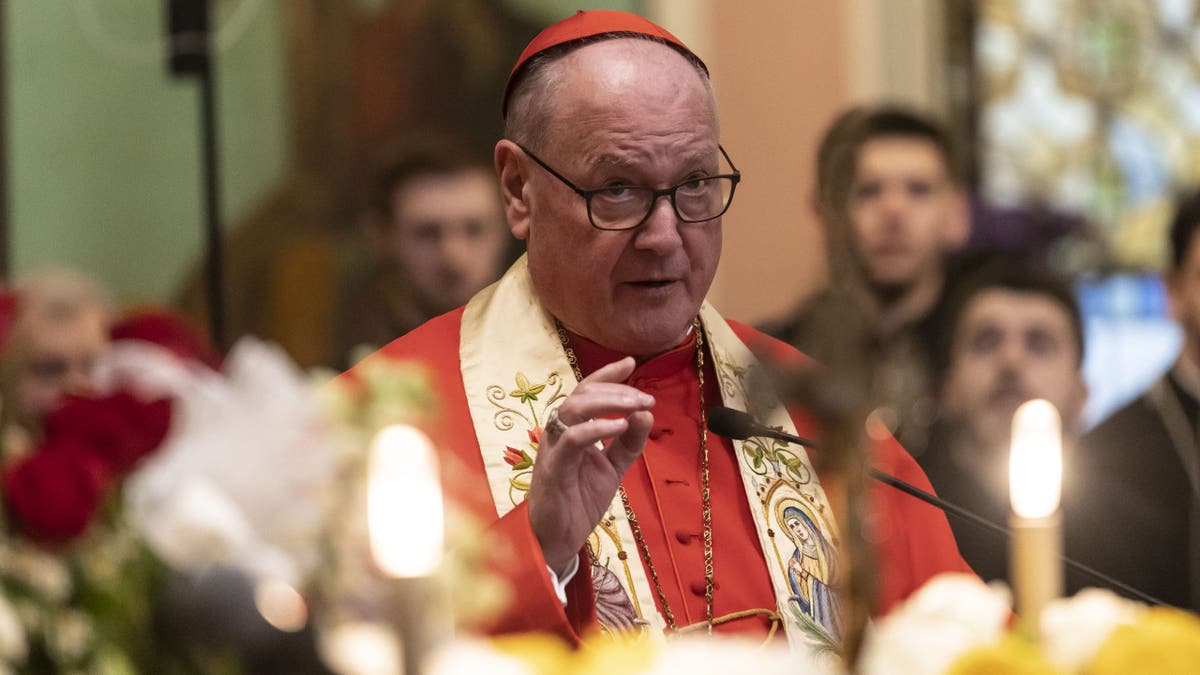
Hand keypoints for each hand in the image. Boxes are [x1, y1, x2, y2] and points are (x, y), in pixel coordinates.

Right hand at [528, 357, 653, 575]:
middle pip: (581, 394)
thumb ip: (629, 443)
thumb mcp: (613, 467)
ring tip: (636, 406)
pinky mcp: (553, 469)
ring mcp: (553, 449)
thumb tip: (646, 415)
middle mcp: (558, 433)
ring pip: (573, 409)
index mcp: (570, 429)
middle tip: (646, 399)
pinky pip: (572, 439)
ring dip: (609, 402)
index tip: (631, 363)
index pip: (585, 391)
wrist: (557, 540)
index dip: (607, 375)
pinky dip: (597, 428)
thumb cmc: (579, 500)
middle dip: (617, 390)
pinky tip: (620, 426)